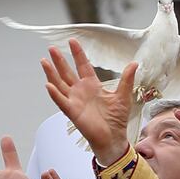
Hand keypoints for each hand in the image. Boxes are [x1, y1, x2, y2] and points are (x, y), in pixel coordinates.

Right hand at [42, 39, 136, 165]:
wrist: (114, 138)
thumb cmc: (117, 119)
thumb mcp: (123, 96)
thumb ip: (127, 79)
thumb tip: (134, 63)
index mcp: (92, 85)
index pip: (83, 65)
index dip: (78, 54)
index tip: (72, 41)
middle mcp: (81, 91)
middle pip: (67, 72)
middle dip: (60, 60)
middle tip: (52, 48)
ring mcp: (75, 101)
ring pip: (60, 84)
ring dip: (52, 73)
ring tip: (44, 61)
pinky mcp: (72, 112)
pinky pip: (61, 101)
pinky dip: (55, 94)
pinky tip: (48, 84)